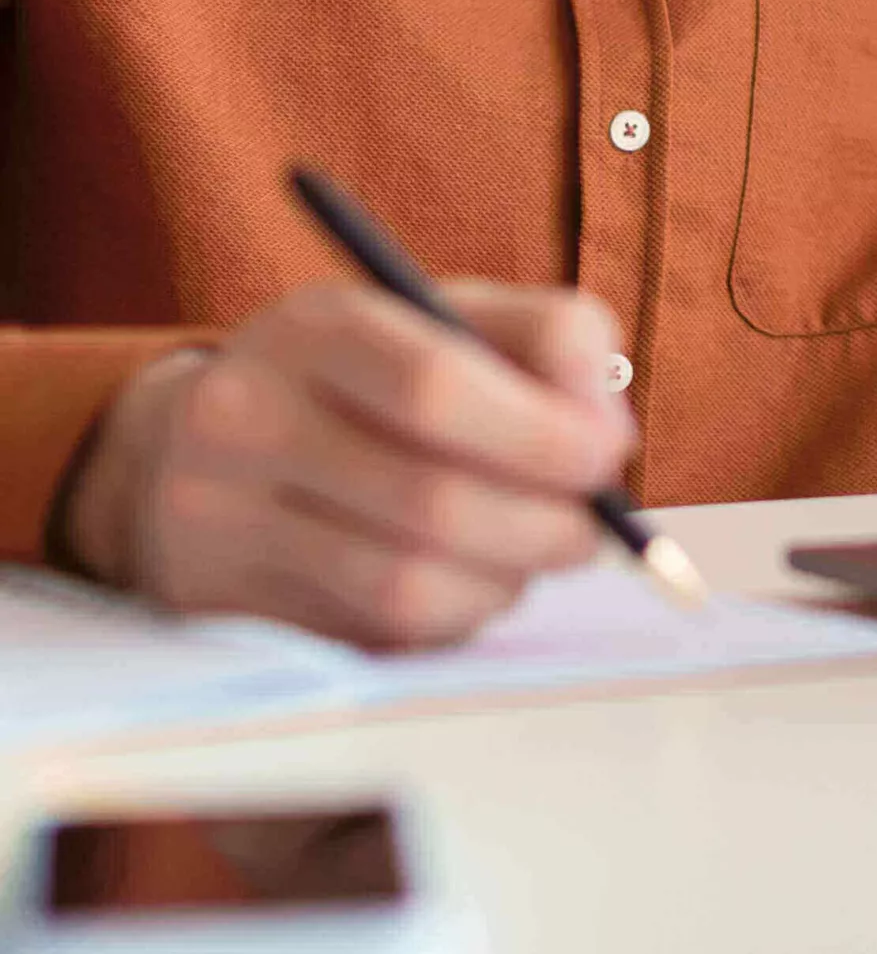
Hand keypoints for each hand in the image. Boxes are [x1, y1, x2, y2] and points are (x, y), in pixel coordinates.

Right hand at [61, 281, 635, 649]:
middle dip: (543, 526)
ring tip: (531, 557)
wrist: (190, 438)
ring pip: (404, 586)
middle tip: (592, 532)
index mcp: (317, 327)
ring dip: (502, 583)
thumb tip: (605, 434)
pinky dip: (448, 620)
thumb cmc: (365, 375)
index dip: (542, 433)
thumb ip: (547, 342)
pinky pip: (369, 636)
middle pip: (429, 501)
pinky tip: (465, 585)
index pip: (436, 387)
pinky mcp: (218, 605)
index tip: (609, 455)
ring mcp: (217, 521)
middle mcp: (247, 418)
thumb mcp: (447, 318)